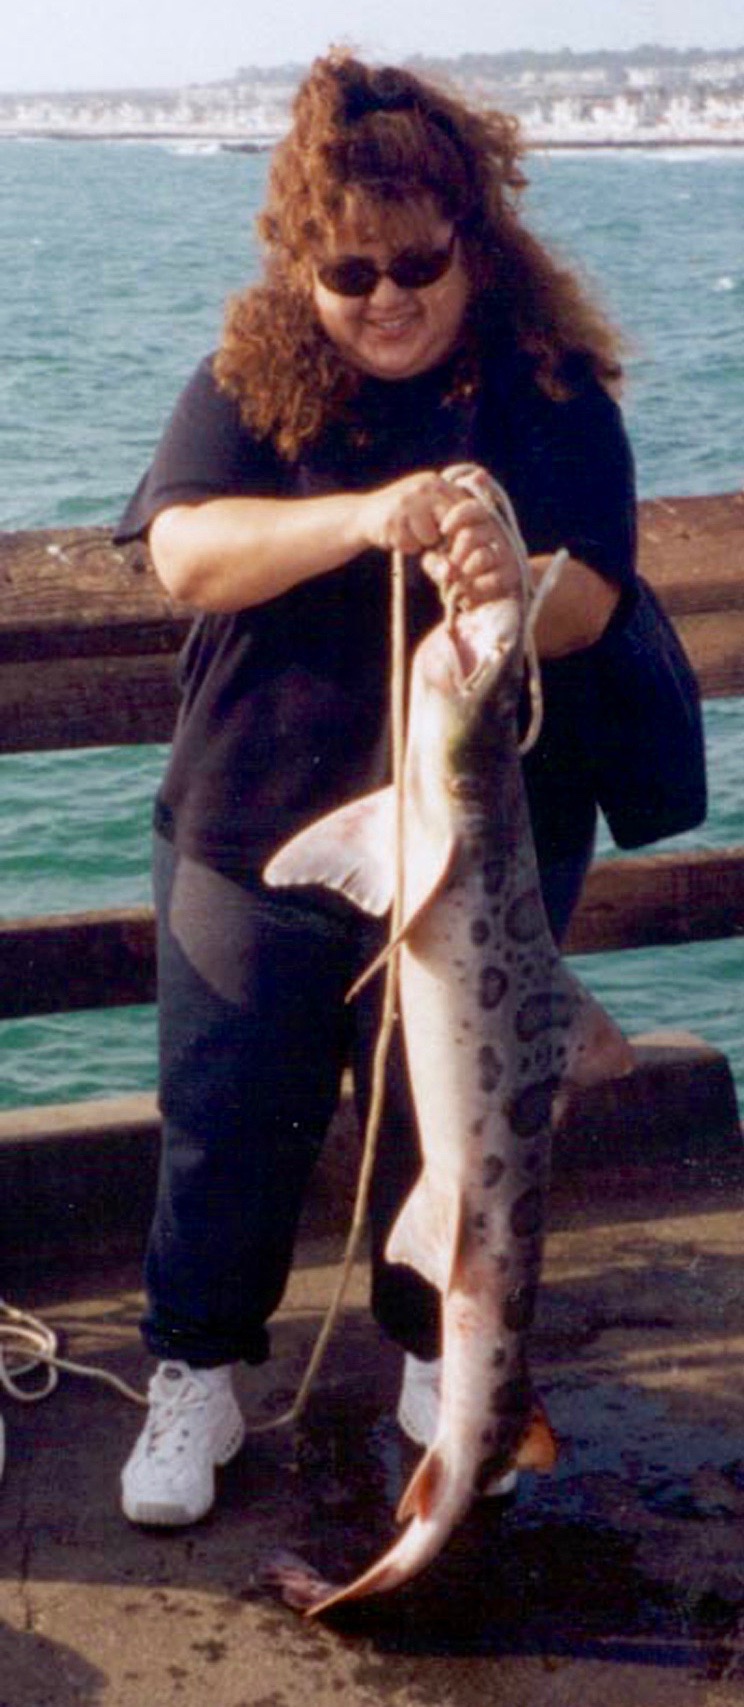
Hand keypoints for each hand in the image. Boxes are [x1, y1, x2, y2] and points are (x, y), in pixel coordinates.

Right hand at [359, 471, 460, 554]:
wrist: (362, 515)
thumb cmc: (404, 516)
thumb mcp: (427, 505)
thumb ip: (450, 513)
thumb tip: (477, 535)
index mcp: (435, 482)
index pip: (465, 507)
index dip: (462, 528)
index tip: (452, 537)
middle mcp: (423, 488)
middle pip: (450, 523)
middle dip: (443, 536)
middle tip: (431, 539)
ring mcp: (407, 502)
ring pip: (430, 538)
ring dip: (421, 543)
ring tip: (408, 532)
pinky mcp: (392, 520)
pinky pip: (411, 545)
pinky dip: (406, 547)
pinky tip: (396, 536)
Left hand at [423, 491, 522, 609]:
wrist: (494, 601)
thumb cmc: (466, 577)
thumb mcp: (447, 566)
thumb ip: (437, 563)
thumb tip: (438, 564)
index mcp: (483, 524)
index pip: (474, 509)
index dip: (457, 516)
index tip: (443, 530)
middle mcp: (499, 535)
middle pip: (468, 536)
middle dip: (455, 556)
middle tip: (454, 569)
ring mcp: (509, 554)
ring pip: (480, 557)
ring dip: (465, 573)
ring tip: (462, 582)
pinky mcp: (514, 574)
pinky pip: (493, 579)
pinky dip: (477, 588)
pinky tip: (472, 594)